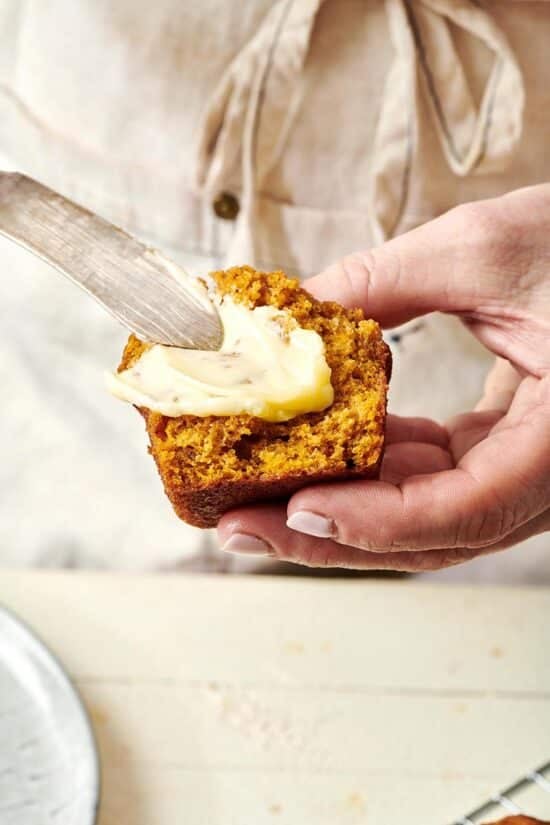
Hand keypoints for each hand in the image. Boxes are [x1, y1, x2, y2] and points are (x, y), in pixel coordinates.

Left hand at [218, 186, 549, 570]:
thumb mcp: (485, 249)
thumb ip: (385, 281)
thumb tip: (294, 317)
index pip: (468, 509)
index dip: (377, 521)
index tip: (298, 509)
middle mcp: (545, 475)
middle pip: (427, 534)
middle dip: (326, 534)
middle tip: (237, 527)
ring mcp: (520, 472)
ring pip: (419, 518)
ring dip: (334, 510)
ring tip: (252, 501)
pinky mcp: (497, 454)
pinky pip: (426, 481)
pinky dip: (365, 474)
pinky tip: (308, 456)